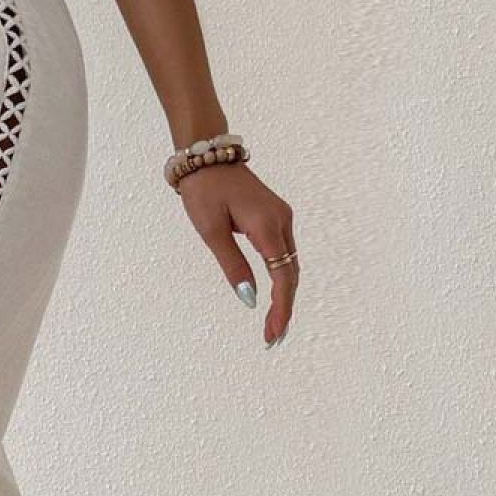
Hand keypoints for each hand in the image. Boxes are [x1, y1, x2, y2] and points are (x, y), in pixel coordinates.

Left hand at [179, 163, 297, 347]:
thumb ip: (233, 266)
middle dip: (284, 308)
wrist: (206, 157)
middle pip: (290, 274)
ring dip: (284, 296)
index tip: (273, 333)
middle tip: (272, 338)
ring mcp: (281, 218)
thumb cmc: (204, 192)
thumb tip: (249, 299)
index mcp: (266, 225)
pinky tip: (275, 298)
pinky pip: (283, 255)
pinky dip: (281, 279)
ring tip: (274, 326)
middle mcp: (281, 221)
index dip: (281, 308)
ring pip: (289, 265)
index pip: (282, 276)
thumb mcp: (211, 232)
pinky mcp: (275, 218)